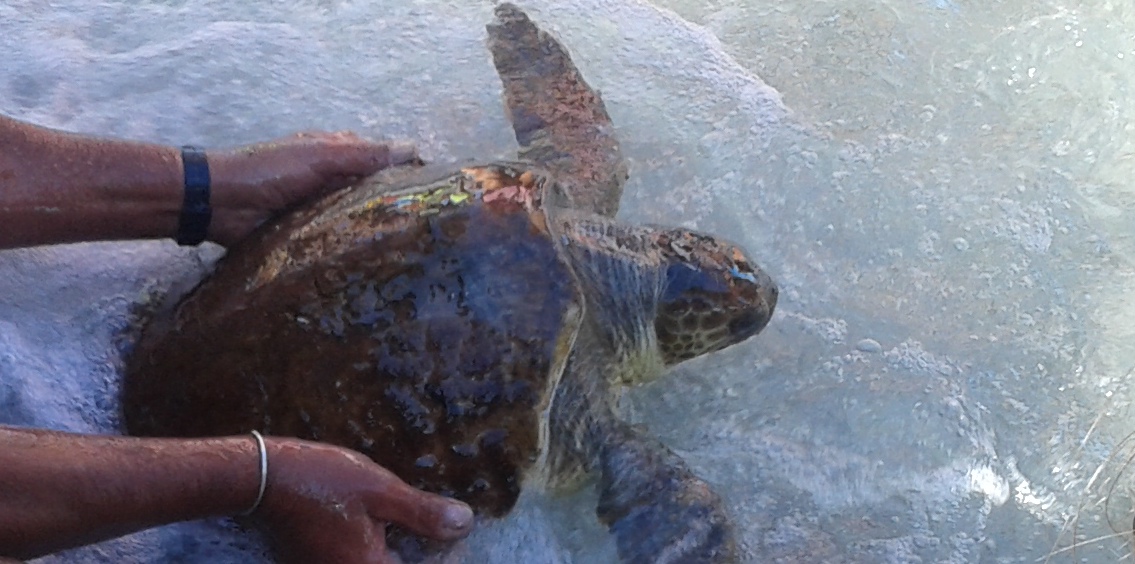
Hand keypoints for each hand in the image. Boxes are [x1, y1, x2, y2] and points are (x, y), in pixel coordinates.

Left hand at [206, 131, 418, 245]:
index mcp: (337, 154)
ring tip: (410, 255)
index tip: (435, 197)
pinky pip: (336, 242)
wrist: (219, 202)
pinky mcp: (308, 237)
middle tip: (429, 234)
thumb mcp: (321, 156)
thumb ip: (365, 155)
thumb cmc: (269, 171)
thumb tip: (413, 149)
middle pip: (372, 194)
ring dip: (374, 233)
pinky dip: (351, 249)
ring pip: (356, 220)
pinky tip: (373, 265)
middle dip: (395, 209)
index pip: (382, 162)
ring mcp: (320, 210)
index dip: (407, 175)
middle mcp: (332, 181)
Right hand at [256, 437, 472, 563]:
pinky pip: (357, 560)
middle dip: (419, 553)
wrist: (261, 477)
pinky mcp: (315, 563)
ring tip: (417, 526)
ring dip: (396, 551)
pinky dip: (374, 548)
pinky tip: (381, 524)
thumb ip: (423, 513)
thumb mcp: (380, 490)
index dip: (442, 558)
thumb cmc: (320, 480)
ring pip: (376, 563)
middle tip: (441, 530)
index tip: (455, 539)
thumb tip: (464, 524)